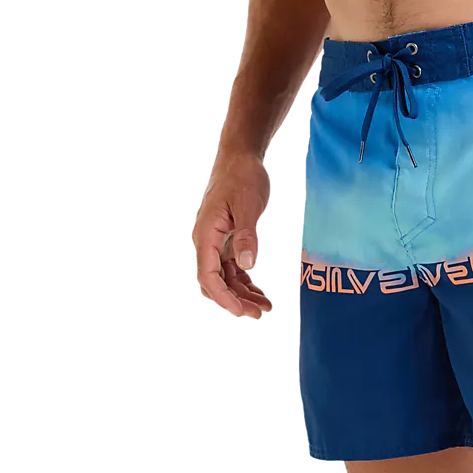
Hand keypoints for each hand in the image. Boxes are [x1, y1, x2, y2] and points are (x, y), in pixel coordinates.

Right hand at [192, 152, 273, 318]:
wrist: (242, 159)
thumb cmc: (242, 177)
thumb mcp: (247, 206)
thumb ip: (246, 236)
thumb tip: (246, 265)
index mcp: (206, 235)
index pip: (208, 276)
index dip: (224, 297)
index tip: (241, 311)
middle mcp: (209, 243)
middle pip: (216, 283)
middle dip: (236, 301)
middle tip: (260, 313)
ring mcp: (218, 244)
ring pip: (227, 280)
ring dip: (244, 295)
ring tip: (266, 307)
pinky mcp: (229, 243)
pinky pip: (235, 271)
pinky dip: (247, 283)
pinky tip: (262, 294)